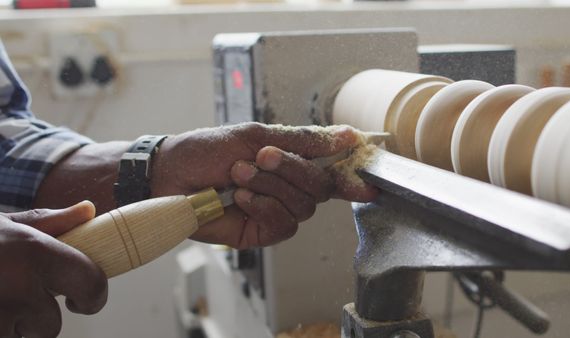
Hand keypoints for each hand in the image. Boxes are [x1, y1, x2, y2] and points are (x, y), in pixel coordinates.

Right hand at [0, 202, 106, 337]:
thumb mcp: (3, 224)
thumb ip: (47, 223)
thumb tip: (88, 211)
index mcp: (32, 250)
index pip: (90, 283)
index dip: (93, 297)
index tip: (82, 301)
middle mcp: (17, 285)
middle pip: (51, 325)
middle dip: (38, 318)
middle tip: (18, 299)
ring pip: (23, 337)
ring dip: (11, 327)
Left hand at [150, 122, 377, 248]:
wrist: (170, 175)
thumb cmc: (208, 150)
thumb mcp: (256, 135)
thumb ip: (303, 140)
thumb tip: (348, 136)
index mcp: (292, 161)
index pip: (333, 170)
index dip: (354, 175)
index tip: (372, 180)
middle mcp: (290, 188)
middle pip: (320, 186)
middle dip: (292, 169)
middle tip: (261, 156)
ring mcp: (277, 211)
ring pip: (303, 205)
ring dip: (271, 186)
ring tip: (238, 174)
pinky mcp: (263, 232)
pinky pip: (284, 224)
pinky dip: (263, 206)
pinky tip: (239, 198)